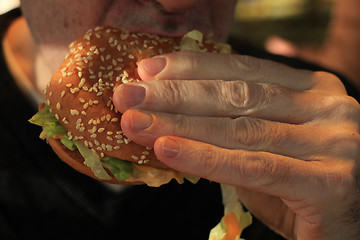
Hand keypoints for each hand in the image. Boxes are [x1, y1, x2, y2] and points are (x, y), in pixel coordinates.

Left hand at [113, 51, 359, 239]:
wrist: (347, 228)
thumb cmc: (301, 185)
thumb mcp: (266, 147)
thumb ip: (233, 127)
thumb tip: (173, 114)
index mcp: (313, 90)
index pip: (243, 71)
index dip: (192, 68)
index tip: (149, 70)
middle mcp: (329, 108)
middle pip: (237, 96)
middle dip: (176, 94)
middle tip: (129, 94)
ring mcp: (334, 142)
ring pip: (241, 128)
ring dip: (180, 123)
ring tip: (137, 121)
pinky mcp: (329, 181)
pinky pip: (253, 166)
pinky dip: (205, 158)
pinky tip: (167, 148)